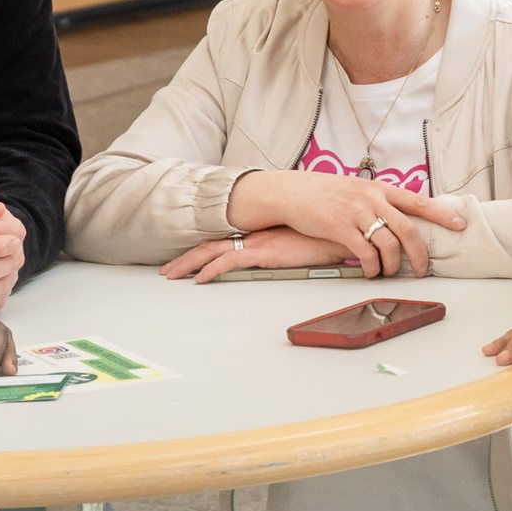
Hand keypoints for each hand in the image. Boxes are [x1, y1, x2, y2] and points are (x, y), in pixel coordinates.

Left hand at [161, 226, 344, 283]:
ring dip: (189, 263)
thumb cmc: (327, 238)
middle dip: (186, 257)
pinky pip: (230, 261)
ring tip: (172, 275)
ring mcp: (257, 243)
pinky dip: (211, 270)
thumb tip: (282, 261)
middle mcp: (254, 236)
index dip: (203, 249)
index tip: (187, 258)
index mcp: (261, 234)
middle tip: (168, 269)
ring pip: (212, 251)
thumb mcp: (301, 246)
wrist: (343, 230)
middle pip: (211, 244)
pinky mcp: (265, 252)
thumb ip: (287, 252)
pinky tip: (199, 279)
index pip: (224, 239)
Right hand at [228, 169, 465, 276]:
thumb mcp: (355, 189)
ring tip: (388, 272)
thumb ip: (377, 203)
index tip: (460, 225)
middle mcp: (372, 198)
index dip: (441, 214)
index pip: (418, 201)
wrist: (291, 192)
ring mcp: (356, 212)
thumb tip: (397, 223)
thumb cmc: (323, 193)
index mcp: (379, 188)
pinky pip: (365, 254)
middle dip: (420, 254)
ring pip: (389, 245)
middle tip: (422, 269)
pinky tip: (369, 272)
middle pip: (409, 229)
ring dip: (393, 265)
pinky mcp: (340, 227)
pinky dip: (371, 267)